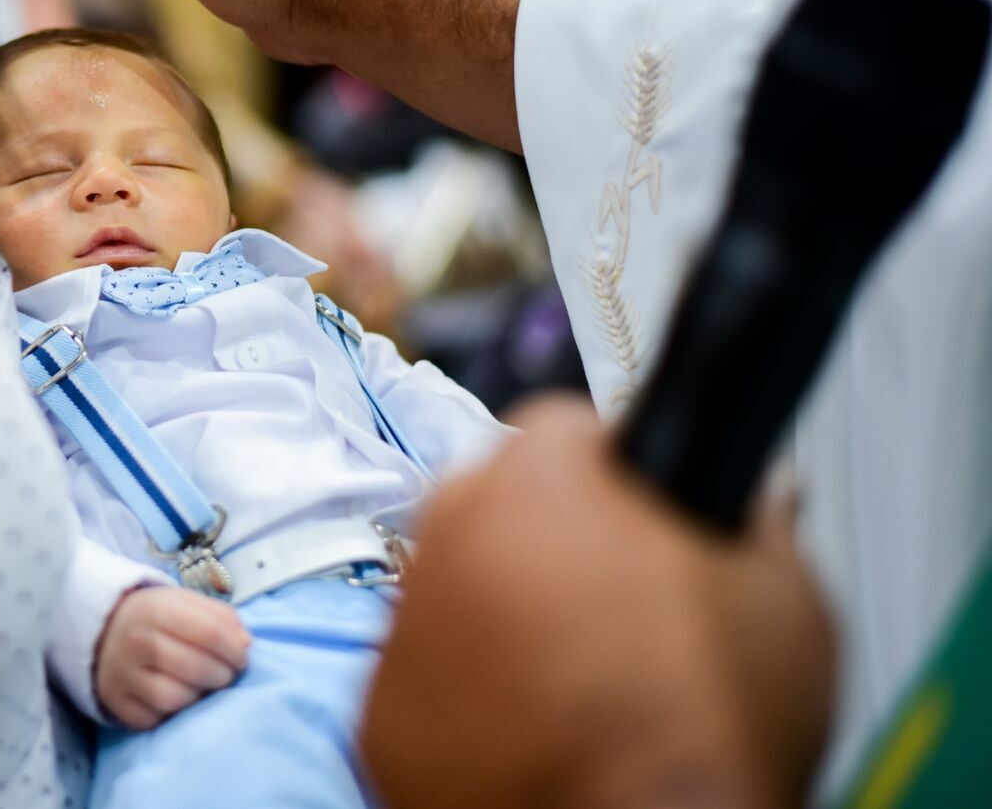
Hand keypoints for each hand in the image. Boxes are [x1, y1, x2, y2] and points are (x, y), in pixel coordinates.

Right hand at [93, 585, 251, 729]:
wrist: (104, 632)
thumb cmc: (158, 619)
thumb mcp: (185, 603)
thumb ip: (220, 617)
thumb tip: (244, 644)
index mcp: (156, 609)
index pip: (209, 632)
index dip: (234, 650)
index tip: (241, 658)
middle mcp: (135, 640)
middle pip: (195, 668)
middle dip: (222, 676)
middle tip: (225, 675)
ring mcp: (122, 674)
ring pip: (174, 698)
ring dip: (197, 696)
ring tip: (200, 686)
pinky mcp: (116, 703)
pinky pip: (154, 719)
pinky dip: (171, 714)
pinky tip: (175, 698)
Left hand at [360, 398, 834, 808]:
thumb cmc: (709, 729)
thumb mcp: (781, 601)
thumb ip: (754, 524)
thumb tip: (754, 497)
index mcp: (538, 481)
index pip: (561, 430)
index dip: (607, 470)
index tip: (630, 506)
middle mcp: (449, 535)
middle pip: (492, 503)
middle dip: (543, 537)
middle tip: (608, 602)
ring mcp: (404, 627)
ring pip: (449, 589)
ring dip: (496, 613)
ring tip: (573, 675)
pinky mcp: (379, 715)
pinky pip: (423, 679)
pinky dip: (463, 695)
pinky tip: (528, 725)